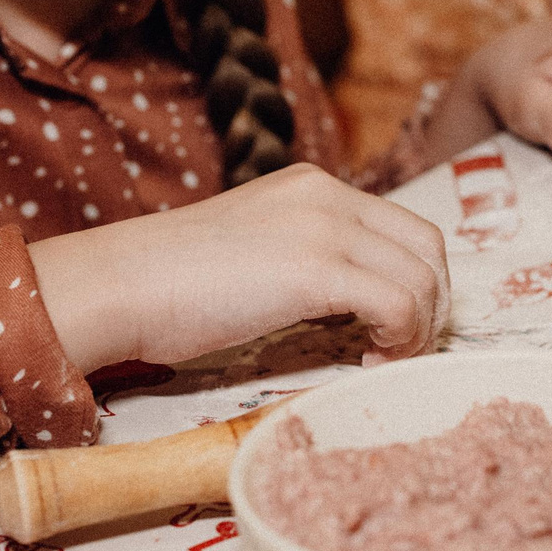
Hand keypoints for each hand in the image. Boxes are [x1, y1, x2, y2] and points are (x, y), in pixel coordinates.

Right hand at [29, 163, 448, 372]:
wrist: (120, 283)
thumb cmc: (171, 284)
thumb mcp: (254, 250)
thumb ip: (302, 257)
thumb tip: (350, 304)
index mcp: (313, 187)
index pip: (402, 227)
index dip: (416, 281)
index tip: (393, 327)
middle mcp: (327, 196)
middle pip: (427, 246)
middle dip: (431, 303)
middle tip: (401, 347)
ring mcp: (324, 228)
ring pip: (422, 278)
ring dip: (418, 328)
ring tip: (380, 359)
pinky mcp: (316, 269)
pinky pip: (399, 305)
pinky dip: (400, 341)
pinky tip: (367, 362)